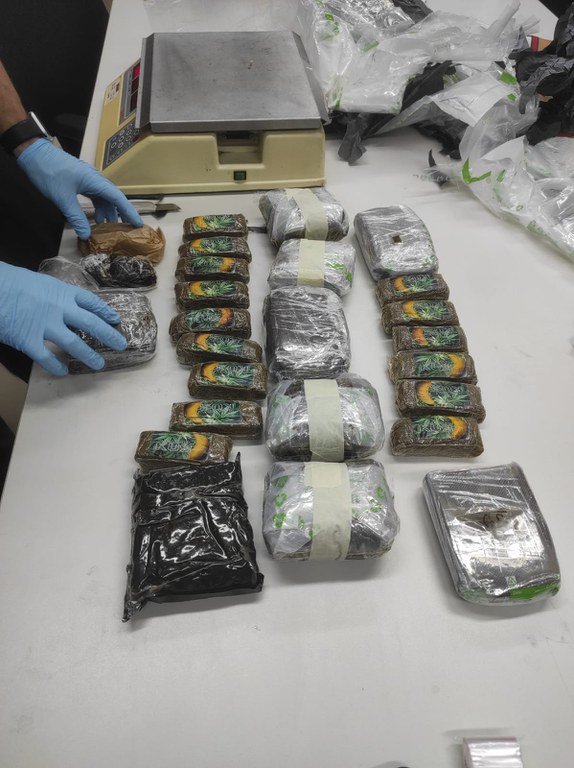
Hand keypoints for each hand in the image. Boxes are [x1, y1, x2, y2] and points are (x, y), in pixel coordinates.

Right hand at [0, 262, 126, 375]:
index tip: (115, 319)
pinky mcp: (29, 340)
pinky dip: (56, 366)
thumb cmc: (10, 281)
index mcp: (61, 292)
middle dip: (108, 335)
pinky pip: (47, 358)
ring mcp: (45, 325)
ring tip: (99, 364)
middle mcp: (59, 309)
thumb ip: (53, 295)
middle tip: (121, 344)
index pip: (90, 302)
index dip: (105, 311)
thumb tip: (63, 305)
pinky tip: (63, 371)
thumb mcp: (38, 282)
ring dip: (89, 356)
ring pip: (74, 344)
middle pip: (91, 323)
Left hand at [17, 139, 142, 238]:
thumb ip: (76, 217)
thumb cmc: (48, 171)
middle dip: (120, 214)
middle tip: (125, 230)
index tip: (138, 224)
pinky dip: (97, 207)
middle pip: (113, 198)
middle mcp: (95, 179)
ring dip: (107, 212)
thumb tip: (86, 234)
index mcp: (95, 181)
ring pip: (104, 198)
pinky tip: (94, 217)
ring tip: (106, 228)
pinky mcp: (81, 180)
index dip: (129, 212)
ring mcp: (88, 179)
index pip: (118, 198)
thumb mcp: (62, 198)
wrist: (33, 154)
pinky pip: (95, 196)